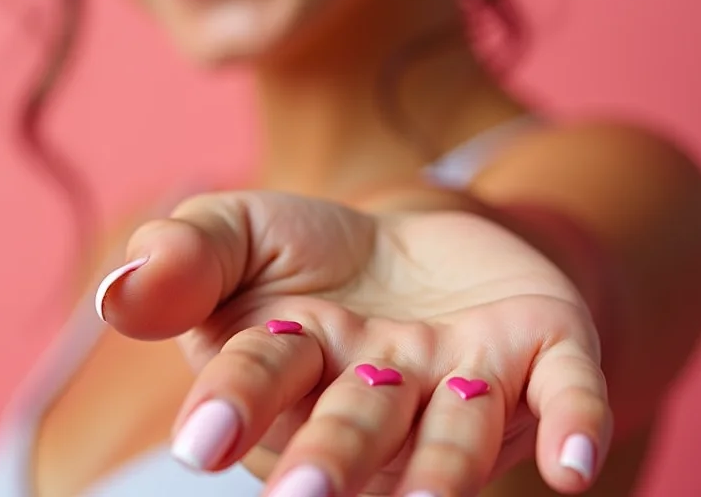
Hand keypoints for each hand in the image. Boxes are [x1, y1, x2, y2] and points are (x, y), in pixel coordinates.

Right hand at [95, 190, 612, 495]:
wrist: (421, 242)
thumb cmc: (309, 252)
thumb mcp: (237, 229)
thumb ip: (183, 256)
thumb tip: (119, 291)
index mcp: (288, 366)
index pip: (254, 381)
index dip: (231, 406)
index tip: (202, 441)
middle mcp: (375, 395)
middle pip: (353, 427)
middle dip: (332, 456)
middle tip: (309, 495)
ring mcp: (460, 383)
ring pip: (452, 439)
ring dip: (440, 472)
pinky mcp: (541, 356)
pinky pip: (564, 396)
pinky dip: (574, 424)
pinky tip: (581, 467)